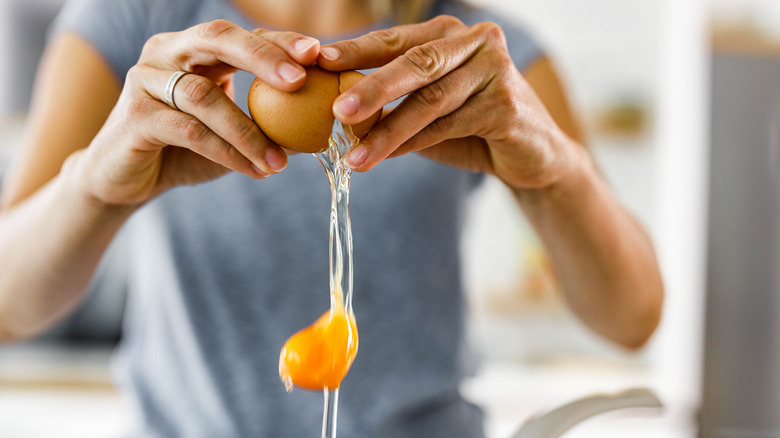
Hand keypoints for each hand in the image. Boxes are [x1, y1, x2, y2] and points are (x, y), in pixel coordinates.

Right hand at [76, 20, 320, 205]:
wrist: (124, 180)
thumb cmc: (183, 151)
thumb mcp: (230, 133)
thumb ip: (266, 123)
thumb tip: (321, 126)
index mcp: (192, 49)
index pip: (241, 35)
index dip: (278, 42)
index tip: (318, 54)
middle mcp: (165, 53)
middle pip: (216, 39)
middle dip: (262, 57)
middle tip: (300, 81)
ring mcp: (145, 81)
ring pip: (204, 97)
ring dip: (249, 131)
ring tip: (280, 163)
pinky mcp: (135, 117)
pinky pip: (189, 131)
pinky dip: (226, 151)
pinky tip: (253, 170)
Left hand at [318, 15, 576, 188]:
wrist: (531, 154)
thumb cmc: (471, 126)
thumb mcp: (427, 109)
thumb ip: (392, 103)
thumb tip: (336, 112)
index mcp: (450, 34)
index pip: (396, 40)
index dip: (356, 50)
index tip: (317, 62)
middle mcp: (476, 42)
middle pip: (415, 63)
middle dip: (371, 87)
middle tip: (336, 110)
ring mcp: (495, 70)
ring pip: (430, 100)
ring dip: (388, 130)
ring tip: (354, 155)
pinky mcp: (506, 105)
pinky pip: (450, 125)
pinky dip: (414, 144)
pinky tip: (386, 157)